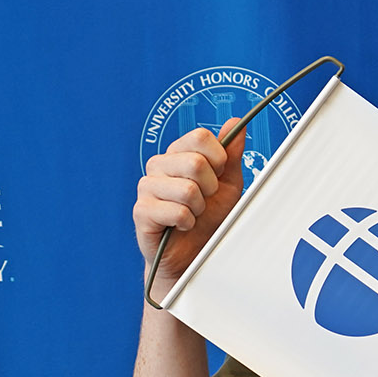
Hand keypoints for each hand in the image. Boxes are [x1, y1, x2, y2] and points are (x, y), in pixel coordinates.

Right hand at [134, 120, 245, 295]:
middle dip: (211, 188)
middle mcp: (159, 165)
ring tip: (193, 214)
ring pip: (188, 189)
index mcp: (178, 153)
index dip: (219, 159)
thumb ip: (230, 154)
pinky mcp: (141, 211)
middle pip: (196, 162)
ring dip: (199, 208)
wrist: (194, 253)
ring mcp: (147, 187)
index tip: (219, 176)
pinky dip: (187, 222)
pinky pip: (176, 211)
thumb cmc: (209, 218)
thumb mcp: (228, 184)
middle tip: (205, 201)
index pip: (201, 137)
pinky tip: (182, 226)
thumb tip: (236, 123)